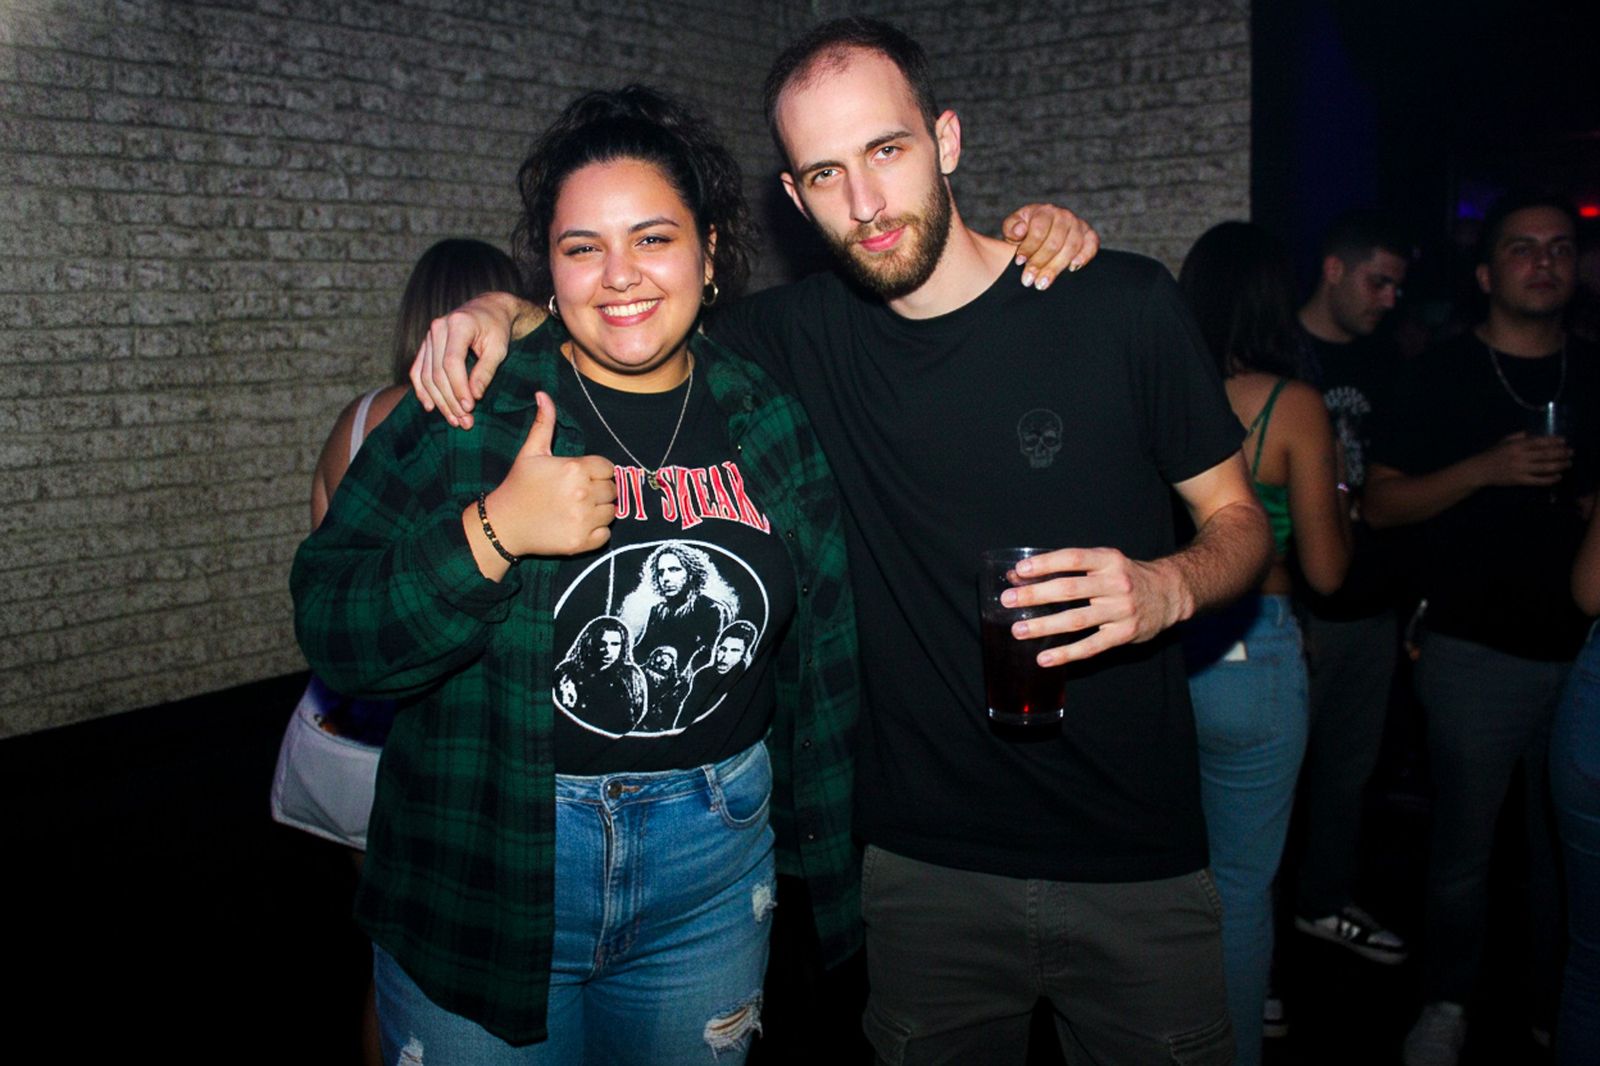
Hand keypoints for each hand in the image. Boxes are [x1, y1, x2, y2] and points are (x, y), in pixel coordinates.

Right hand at [411, 292, 539, 429]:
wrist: (487, 310)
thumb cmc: (497, 329)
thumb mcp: (499, 348)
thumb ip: (486, 371)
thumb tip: (474, 396)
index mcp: (458, 324)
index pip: (452, 362)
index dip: (459, 387)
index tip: (470, 407)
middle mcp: (438, 328)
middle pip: (437, 371)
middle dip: (450, 400)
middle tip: (464, 421)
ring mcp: (429, 336)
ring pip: (426, 375)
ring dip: (439, 401)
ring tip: (454, 419)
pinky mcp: (426, 345)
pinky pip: (417, 370)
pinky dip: (422, 390)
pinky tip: (430, 407)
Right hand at [484, 392, 615, 556]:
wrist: (503, 524)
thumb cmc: (518, 485)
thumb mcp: (530, 452)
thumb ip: (544, 424)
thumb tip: (543, 394)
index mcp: (574, 469)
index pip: (608, 468)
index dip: (597, 472)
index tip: (582, 477)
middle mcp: (583, 493)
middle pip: (612, 490)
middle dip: (599, 490)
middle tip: (578, 494)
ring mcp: (583, 519)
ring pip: (612, 512)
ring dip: (600, 510)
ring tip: (578, 509)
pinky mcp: (581, 542)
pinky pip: (606, 534)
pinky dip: (597, 531)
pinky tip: (578, 525)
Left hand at [999, 203, 1101, 289]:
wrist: (1042, 232)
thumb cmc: (1025, 232)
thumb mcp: (1013, 228)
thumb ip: (1011, 228)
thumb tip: (1019, 231)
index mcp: (1044, 211)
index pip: (1039, 230)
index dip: (1029, 247)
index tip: (1019, 262)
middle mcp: (1064, 216)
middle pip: (1055, 242)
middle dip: (1040, 263)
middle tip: (1028, 280)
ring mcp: (1078, 225)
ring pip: (1071, 247)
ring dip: (1056, 267)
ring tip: (1042, 283)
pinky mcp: (1089, 235)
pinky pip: (1092, 245)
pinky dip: (1084, 256)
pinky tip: (1072, 268)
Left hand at [1003, 547, 1188, 664]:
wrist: (1169, 594)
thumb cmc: (1125, 577)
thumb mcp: (1102, 564)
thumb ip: (1065, 568)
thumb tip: (1018, 574)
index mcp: (1109, 560)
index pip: (1073, 559)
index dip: (1046, 563)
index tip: (1020, 570)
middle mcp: (1116, 584)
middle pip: (1070, 590)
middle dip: (1036, 595)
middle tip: (1008, 600)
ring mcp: (1122, 611)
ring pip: (1077, 620)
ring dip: (1044, 626)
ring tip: (1018, 630)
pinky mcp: (1124, 634)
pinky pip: (1091, 647)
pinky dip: (1066, 654)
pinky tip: (1044, 658)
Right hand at [1471, 432, 1571, 487]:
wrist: (1479, 470)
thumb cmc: (1491, 454)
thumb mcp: (1503, 441)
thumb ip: (1518, 437)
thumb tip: (1532, 435)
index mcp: (1516, 445)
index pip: (1539, 442)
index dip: (1553, 441)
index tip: (1564, 440)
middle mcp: (1520, 456)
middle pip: (1545, 454)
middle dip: (1560, 453)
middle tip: (1571, 452)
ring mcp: (1520, 469)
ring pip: (1544, 467)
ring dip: (1559, 465)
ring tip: (1569, 463)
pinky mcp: (1519, 480)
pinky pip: (1538, 480)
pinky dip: (1549, 479)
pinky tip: (1558, 477)